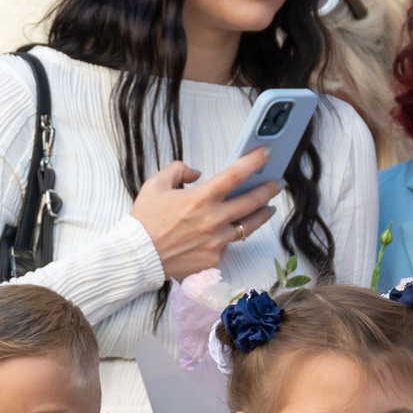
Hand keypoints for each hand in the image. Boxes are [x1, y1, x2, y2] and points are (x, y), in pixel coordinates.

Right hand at [129, 155, 281, 280]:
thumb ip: (178, 170)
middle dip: (268, 190)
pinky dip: (229, 236)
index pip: (235, 175)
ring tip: (267, 208)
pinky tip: (227, 231)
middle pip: (252, 202)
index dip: (254, 161)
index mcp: (200, 198)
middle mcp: (212, 220)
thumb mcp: (155, 185)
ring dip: (261, 214)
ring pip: (248, 226)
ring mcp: (216, 242)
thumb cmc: (144, 222)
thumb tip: (196, 173)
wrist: (137, 257)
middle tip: (275, 184)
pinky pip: (229, 244)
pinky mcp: (214, 258)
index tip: (265, 153)